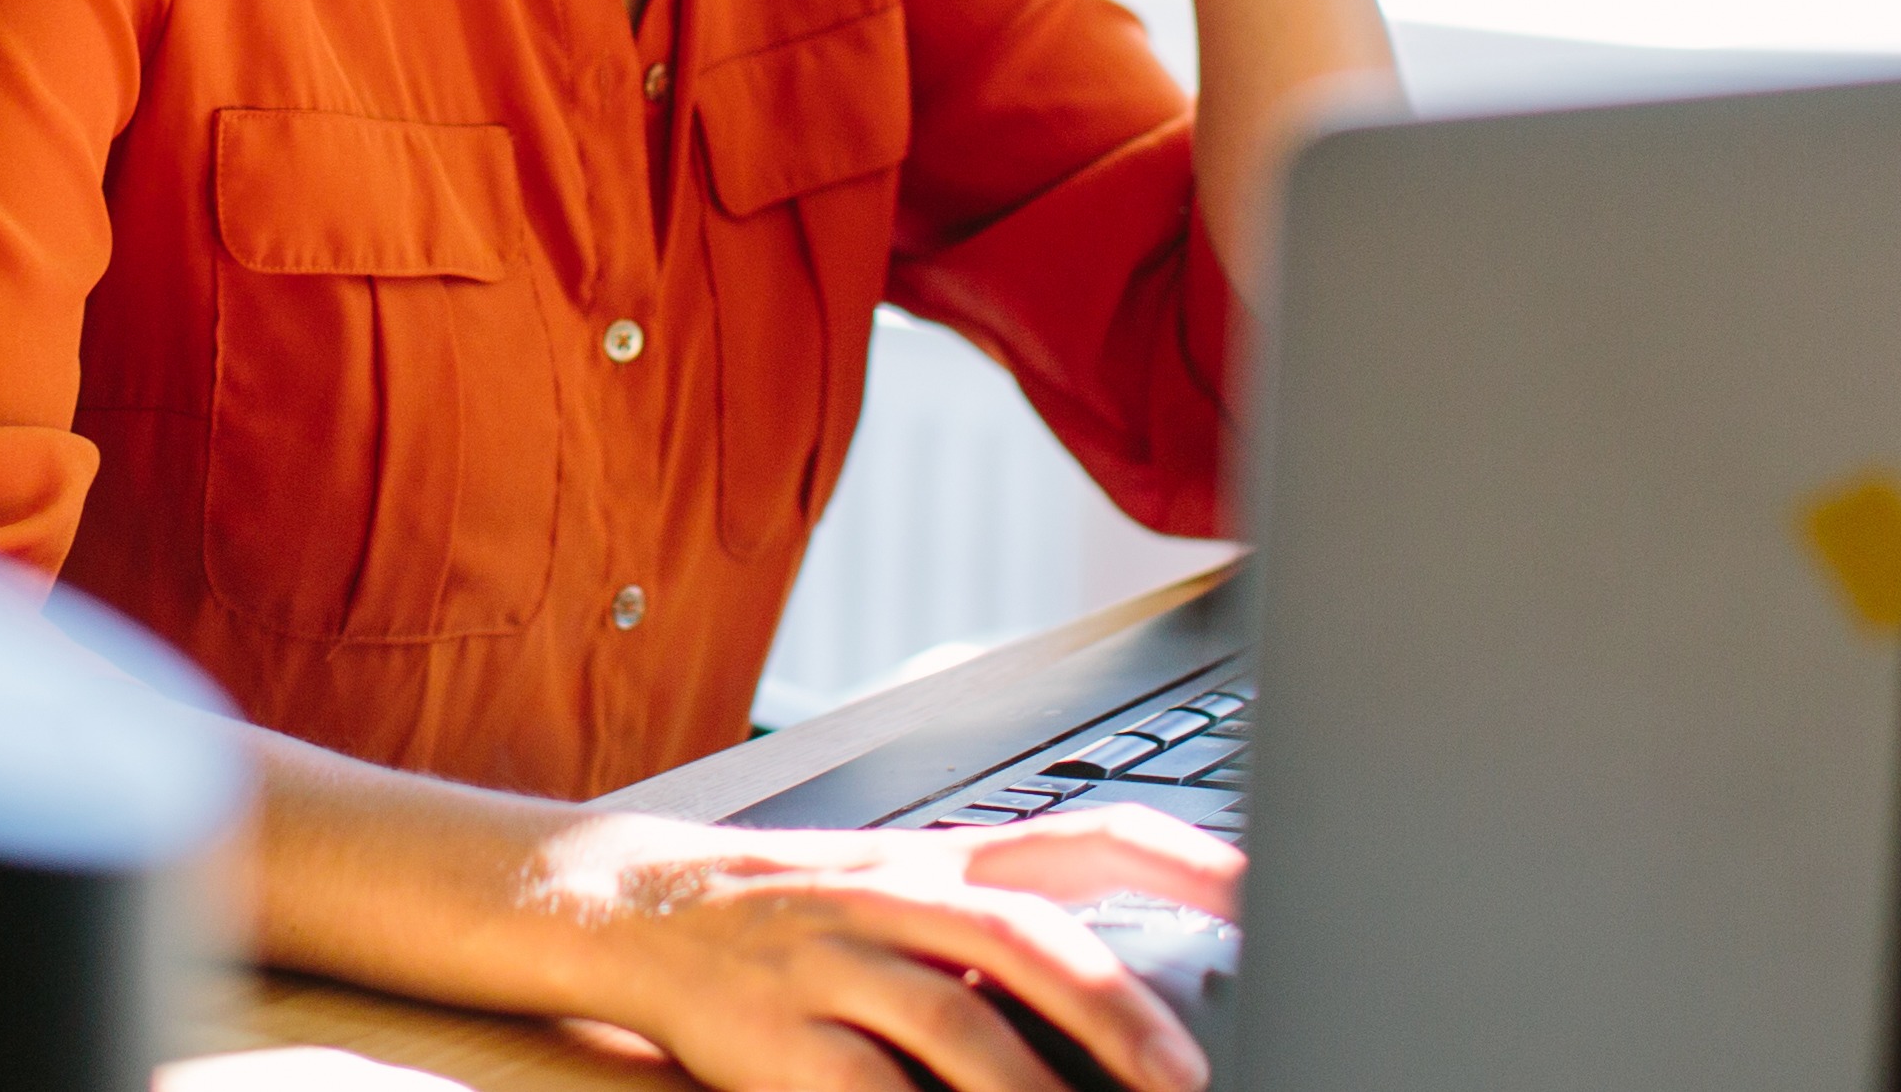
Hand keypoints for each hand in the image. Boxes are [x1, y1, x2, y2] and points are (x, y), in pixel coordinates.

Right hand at [518, 805, 1234, 1091]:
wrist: (633, 906)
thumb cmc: (799, 916)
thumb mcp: (906, 886)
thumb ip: (1004, 923)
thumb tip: (1142, 999)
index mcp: (947, 855)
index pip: (1087, 835)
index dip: (1184, 862)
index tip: (1267, 899)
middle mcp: (896, 894)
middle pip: (1023, 935)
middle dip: (1115, 1008)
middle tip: (1187, 1078)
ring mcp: (833, 963)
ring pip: (949, 1018)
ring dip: (1031, 1090)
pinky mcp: (775, 1036)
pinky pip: (865, 1091)